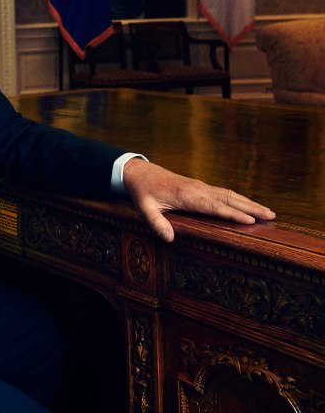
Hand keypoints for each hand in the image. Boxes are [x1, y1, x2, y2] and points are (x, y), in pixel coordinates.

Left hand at [123, 158, 275, 242]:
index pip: (213, 207)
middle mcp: (198, 189)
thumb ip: (156, 223)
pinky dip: (240, 199)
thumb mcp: (145, 208)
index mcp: (187, 195)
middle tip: (272, 216)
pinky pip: (224, 193)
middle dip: (250, 208)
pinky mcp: (201, 186)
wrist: (141, 172)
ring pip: (230, 194)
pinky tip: (250, 206)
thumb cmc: (144, 192)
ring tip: (269, 212)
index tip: (250, 220)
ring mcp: (201, 186)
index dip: (232, 214)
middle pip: (228, 199)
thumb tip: (169, 239)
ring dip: (249, 203)